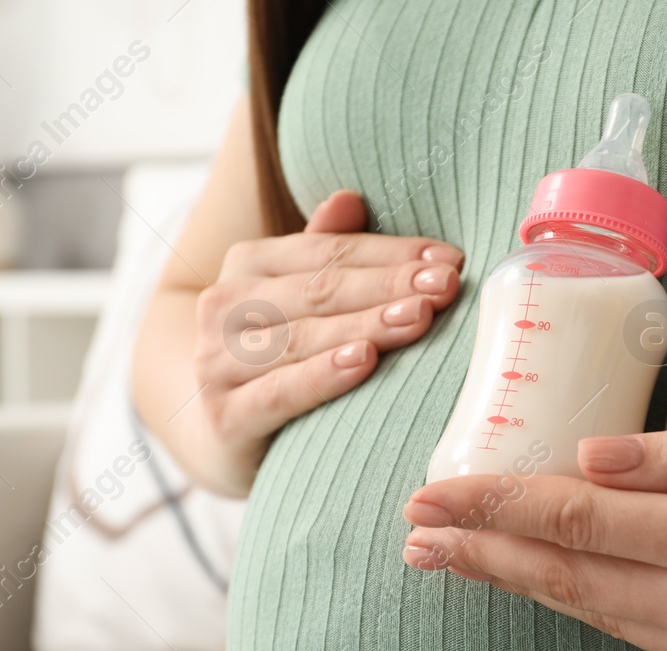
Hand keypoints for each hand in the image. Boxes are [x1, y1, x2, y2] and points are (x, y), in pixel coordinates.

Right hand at [177, 190, 462, 494]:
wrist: (220, 436)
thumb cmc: (278, 361)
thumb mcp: (298, 302)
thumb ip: (323, 254)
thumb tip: (350, 198)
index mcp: (246, 264)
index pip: (329, 252)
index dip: (391, 253)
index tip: (449, 260)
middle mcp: (224, 306)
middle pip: (320, 291)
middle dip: (388, 286)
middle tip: (445, 287)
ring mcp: (217, 362)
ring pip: (304, 338)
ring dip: (367, 326)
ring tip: (418, 318)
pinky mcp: (224, 416)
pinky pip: (281, 391)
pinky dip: (323, 376)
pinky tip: (364, 362)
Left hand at [402, 414, 666, 650]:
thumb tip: (585, 464)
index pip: (576, 523)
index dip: (493, 508)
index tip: (428, 497)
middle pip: (570, 582)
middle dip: (483, 557)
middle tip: (411, 538)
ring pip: (603, 618)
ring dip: (527, 588)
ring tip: (461, 563)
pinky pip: (651, 637)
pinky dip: (595, 606)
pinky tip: (561, 585)